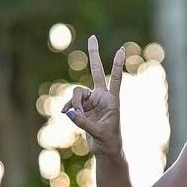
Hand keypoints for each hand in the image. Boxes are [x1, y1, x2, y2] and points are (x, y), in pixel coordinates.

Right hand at [61, 35, 124, 156]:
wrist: (104, 149)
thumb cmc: (108, 141)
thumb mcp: (98, 133)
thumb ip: (83, 122)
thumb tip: (69, 112)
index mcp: (112, 101)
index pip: (116, 79)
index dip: (117, 65)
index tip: (122, 50)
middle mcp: (102, 97)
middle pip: (97, 71)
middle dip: (94, 54)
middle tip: (92, 37)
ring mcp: (91, 100)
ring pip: (77, 92)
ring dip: (74, 103)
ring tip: (75, 116)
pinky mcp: (82, 107)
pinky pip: (71, 102)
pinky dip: (67, 107)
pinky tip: (64, 114)